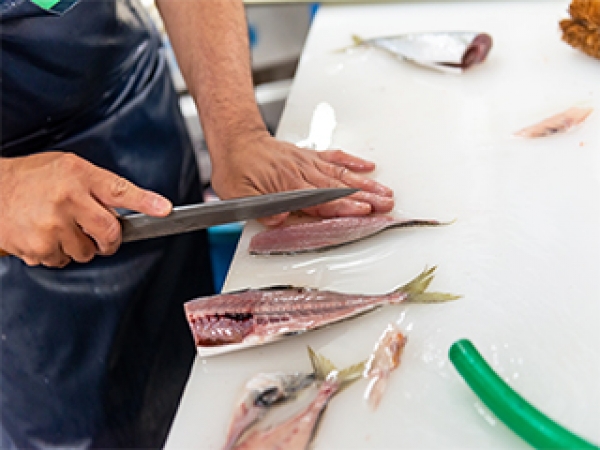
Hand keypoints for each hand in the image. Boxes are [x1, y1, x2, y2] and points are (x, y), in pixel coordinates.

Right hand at [0, 152, 171, 266]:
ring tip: (59, 226)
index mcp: (79, 175)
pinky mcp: (39, 247)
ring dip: (79, 245)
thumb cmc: (33, 178)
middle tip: (99, 233)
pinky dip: (57, 253)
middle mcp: (67, 199)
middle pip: (110, 232)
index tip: (165, 210)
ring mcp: (52, 225)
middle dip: (109, 239)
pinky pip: (63, 261)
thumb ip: (99, 186)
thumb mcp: (70, 168)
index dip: (146, 202)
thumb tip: (132, 207)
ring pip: (87, 251)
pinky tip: (44, 235)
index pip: (120, 190)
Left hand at [209, 133, 394, 225]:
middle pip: (339, 187)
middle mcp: (301, 172)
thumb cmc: (236, 168)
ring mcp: (307, 163)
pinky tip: (368, 166)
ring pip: (341, 174)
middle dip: (365, 197)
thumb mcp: (238, 195)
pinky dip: (352, 161)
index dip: (344, 206)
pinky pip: (334, 157)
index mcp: (287, 184)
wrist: (236, 140)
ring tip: (385, 191)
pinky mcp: (308, 156)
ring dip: (365, 183)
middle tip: (386, 204)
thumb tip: (280, 220)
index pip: (321, 198)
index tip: (363, 210)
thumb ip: (260, 210)